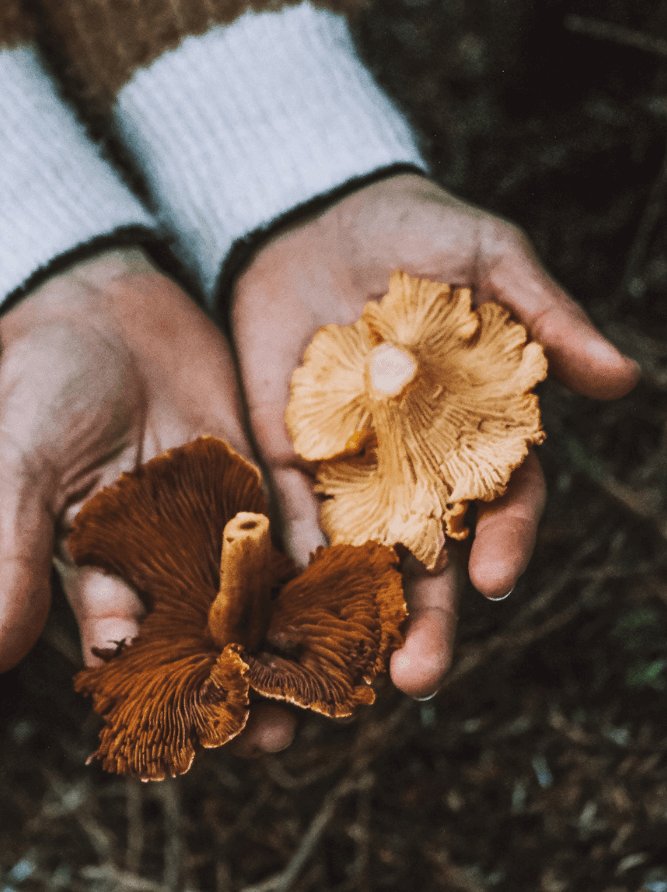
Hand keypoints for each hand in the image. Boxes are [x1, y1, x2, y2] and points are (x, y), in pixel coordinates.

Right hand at [0, 248, 290, 755]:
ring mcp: (212, 521)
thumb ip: (16, 564)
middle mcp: (161, 562)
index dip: (163, 690)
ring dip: (289, 639)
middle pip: (205, 636)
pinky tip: (353, 595)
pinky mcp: (254, 477)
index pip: (131, 647)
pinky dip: (319, 561)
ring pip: (256, 595)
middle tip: (279, 733)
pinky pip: (291, 526)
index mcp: (99, 574)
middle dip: (240, 683)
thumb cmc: (39, 390)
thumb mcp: (17, 476)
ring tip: (326, 687)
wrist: (98, 303)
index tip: (197, 731)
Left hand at [230, 174, 638, 699]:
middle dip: (428, 620)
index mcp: (481, 431)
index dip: (506, 542)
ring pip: (358, 558)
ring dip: (352, 619)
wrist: (316, 213)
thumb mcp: (489, 258)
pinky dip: (280, 559)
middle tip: (417, 677)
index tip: (497, 578)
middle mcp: (420, 467)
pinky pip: (284, 514)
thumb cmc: (419, 231)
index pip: (504, 503)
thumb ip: (546, 317)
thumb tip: (622, 380)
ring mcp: (350, 468)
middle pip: (431, 559)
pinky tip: (270, 606)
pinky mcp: (285, 454)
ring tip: (342, 679)